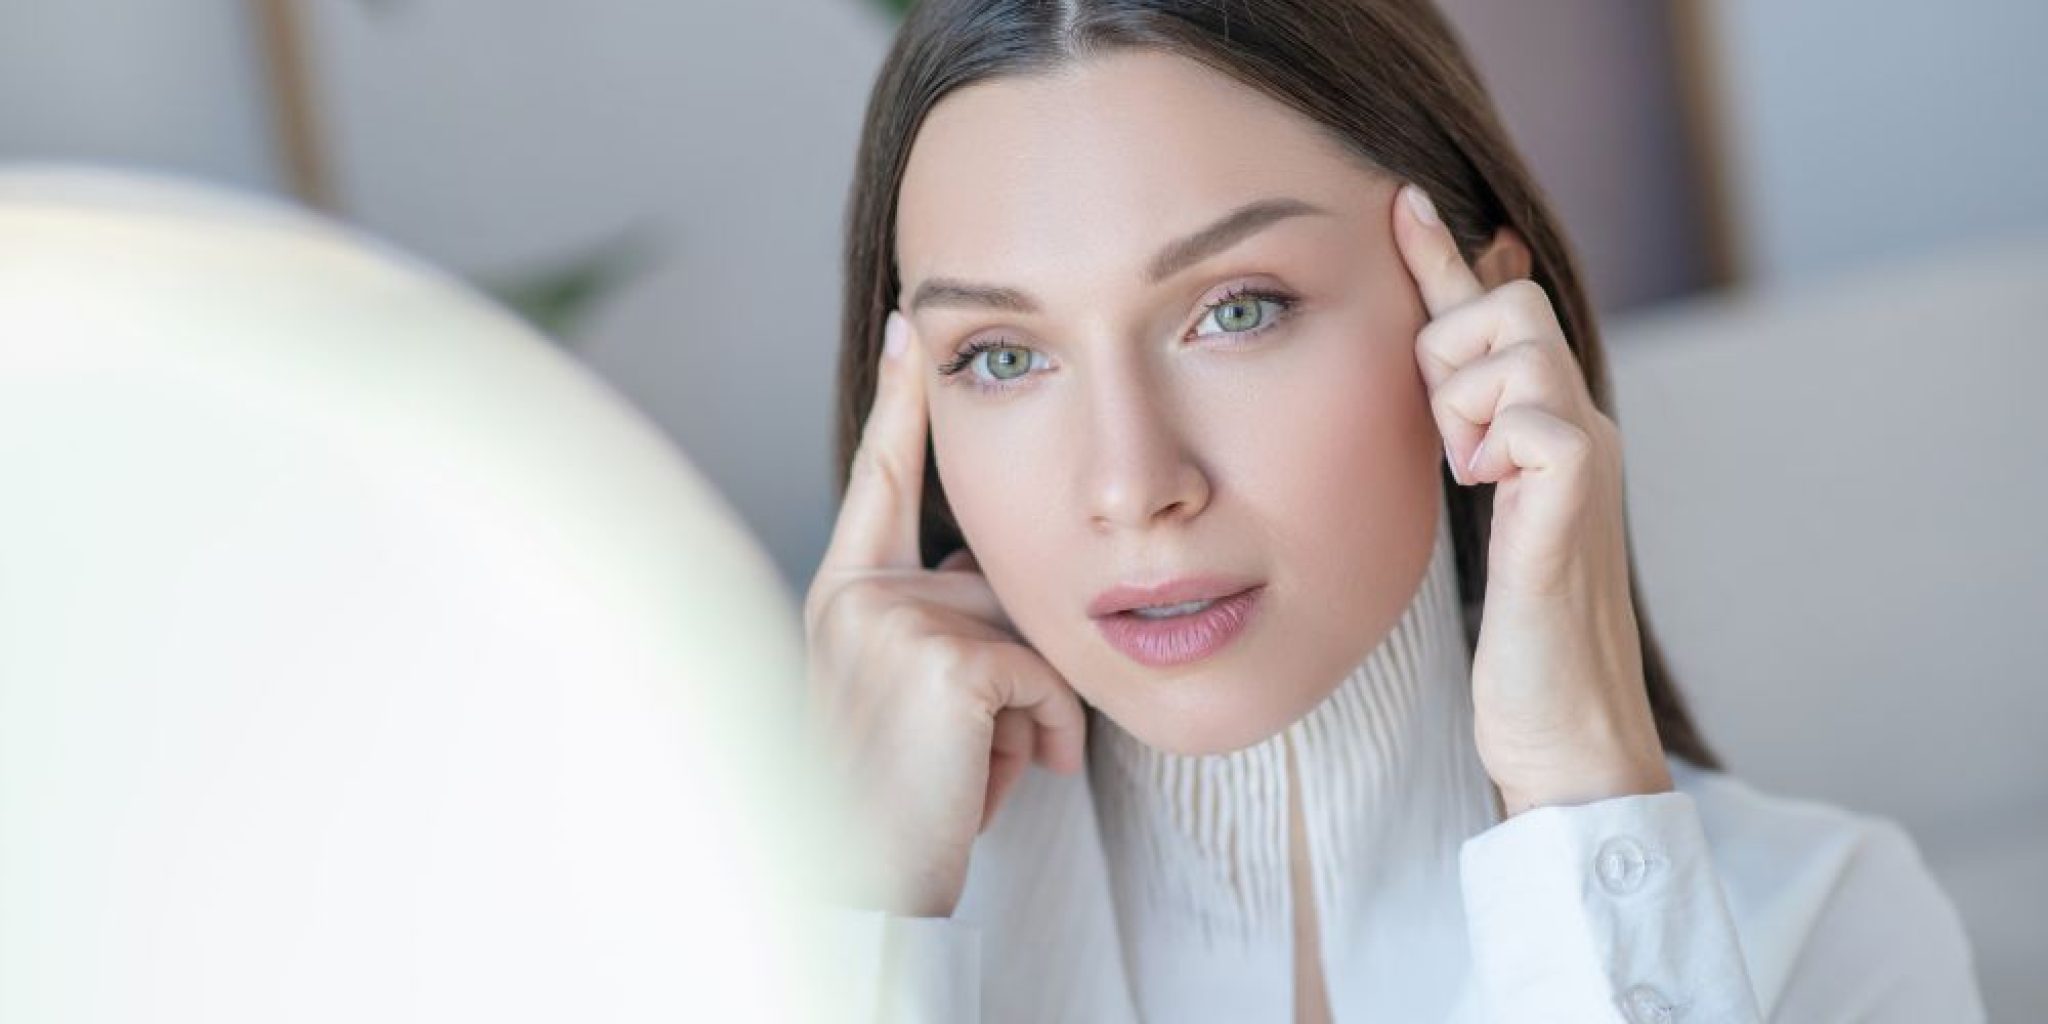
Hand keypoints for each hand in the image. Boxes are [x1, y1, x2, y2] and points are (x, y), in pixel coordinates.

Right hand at [803, 310, 1087, 916]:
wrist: (861, 879)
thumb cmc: (898, 799)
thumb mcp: (909, 694)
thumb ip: (943, 623)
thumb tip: (998, 591)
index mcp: (843, 595)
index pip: (880, 478)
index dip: (899, 401)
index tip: (909, 325)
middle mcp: (858, 594)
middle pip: (997, 584)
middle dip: (1012, 672)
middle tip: (962, 753)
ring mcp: (895, 619)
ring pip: (1029, 633)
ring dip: (1028, 715)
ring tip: (972, 770)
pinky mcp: (945, 657)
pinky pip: (1046, 676)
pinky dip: (1046, 735)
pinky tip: (997, 777)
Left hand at [1392, 183, 1672, 817]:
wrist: (1561, 728)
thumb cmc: (1516, 638)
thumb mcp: (1478, 523)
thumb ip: (1465, 450)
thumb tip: (1435, 391)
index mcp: (1548, 428)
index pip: (1496, 315)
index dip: (1446, 258)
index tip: (1402, 203)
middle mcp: (1579, 425)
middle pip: (1511, 304)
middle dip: (1453, 348)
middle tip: (1450, 442)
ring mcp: (1586, 456)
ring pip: (1516, 351)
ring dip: (1466, 407)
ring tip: (1474, 481)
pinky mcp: (1577, 496)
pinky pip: (1534, 418)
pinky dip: (1496, 447)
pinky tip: (1495, 500)